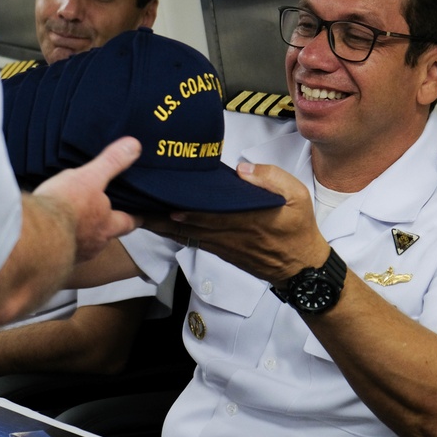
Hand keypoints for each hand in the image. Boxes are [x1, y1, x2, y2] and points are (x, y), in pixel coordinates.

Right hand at [32, 136, 141, 262]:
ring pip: (83, 245)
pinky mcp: (52, 260)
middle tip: (101, 218)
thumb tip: (135, 145)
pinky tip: (49, 235)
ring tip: (72, 225)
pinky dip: (58, 242)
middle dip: (104, 228)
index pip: (128, 222)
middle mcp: (94, 244)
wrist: (33, 236)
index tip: (139, 217)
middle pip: (105, 236)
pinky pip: (59, 250)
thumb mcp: (90, 177)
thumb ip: (111, 163)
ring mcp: (73, 254)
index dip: (134, 218)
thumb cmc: (66, 206)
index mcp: (107, 225)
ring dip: (79, 236)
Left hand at [144, 162, 329, 283]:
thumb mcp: (297, 196)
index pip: (209, 212)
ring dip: (161, 225)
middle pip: (188, 225)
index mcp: (248, 219)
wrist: (301, 267)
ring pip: (186, 235)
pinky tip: (158, 225)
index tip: (161, 196)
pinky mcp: (221, 252)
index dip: (183, 207)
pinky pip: (192, 242)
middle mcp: (230, 235)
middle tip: (135, 203)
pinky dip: (173, 234)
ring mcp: (223, 246)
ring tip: (137, 212)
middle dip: (161, 215)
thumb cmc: (299, 228)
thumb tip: (243, 169)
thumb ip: (271, 179)